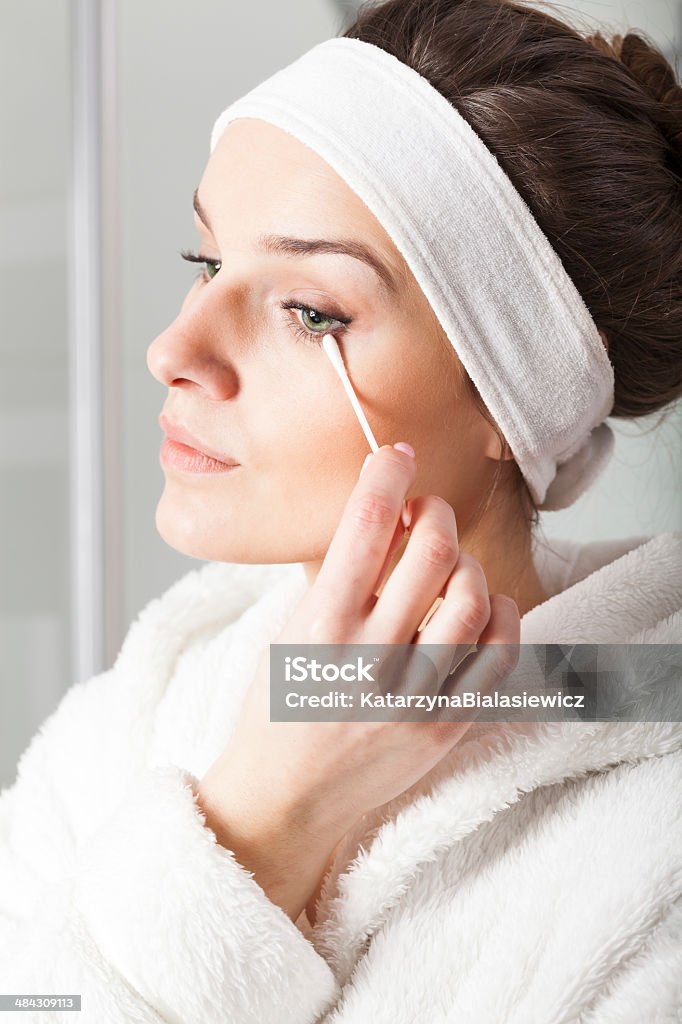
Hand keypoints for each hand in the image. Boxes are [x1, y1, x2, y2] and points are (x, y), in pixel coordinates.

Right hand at [196, 443, 519, 920]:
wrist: (282, 800)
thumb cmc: (276, 707)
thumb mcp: (286, 630)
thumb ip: (333, 576)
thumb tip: (383, 513)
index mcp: (317, 627)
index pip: (364, 526)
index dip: (386, 474)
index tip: (395, 454)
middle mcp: (366, 659)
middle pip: (431, 552)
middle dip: (436, 512)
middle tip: (427, 510)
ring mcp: (411, 698)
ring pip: (473, 599)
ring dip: (468, 562)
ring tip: (450, 563)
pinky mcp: (444, 729)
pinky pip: (498, 657)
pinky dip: (500, 616)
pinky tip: (483, 604)